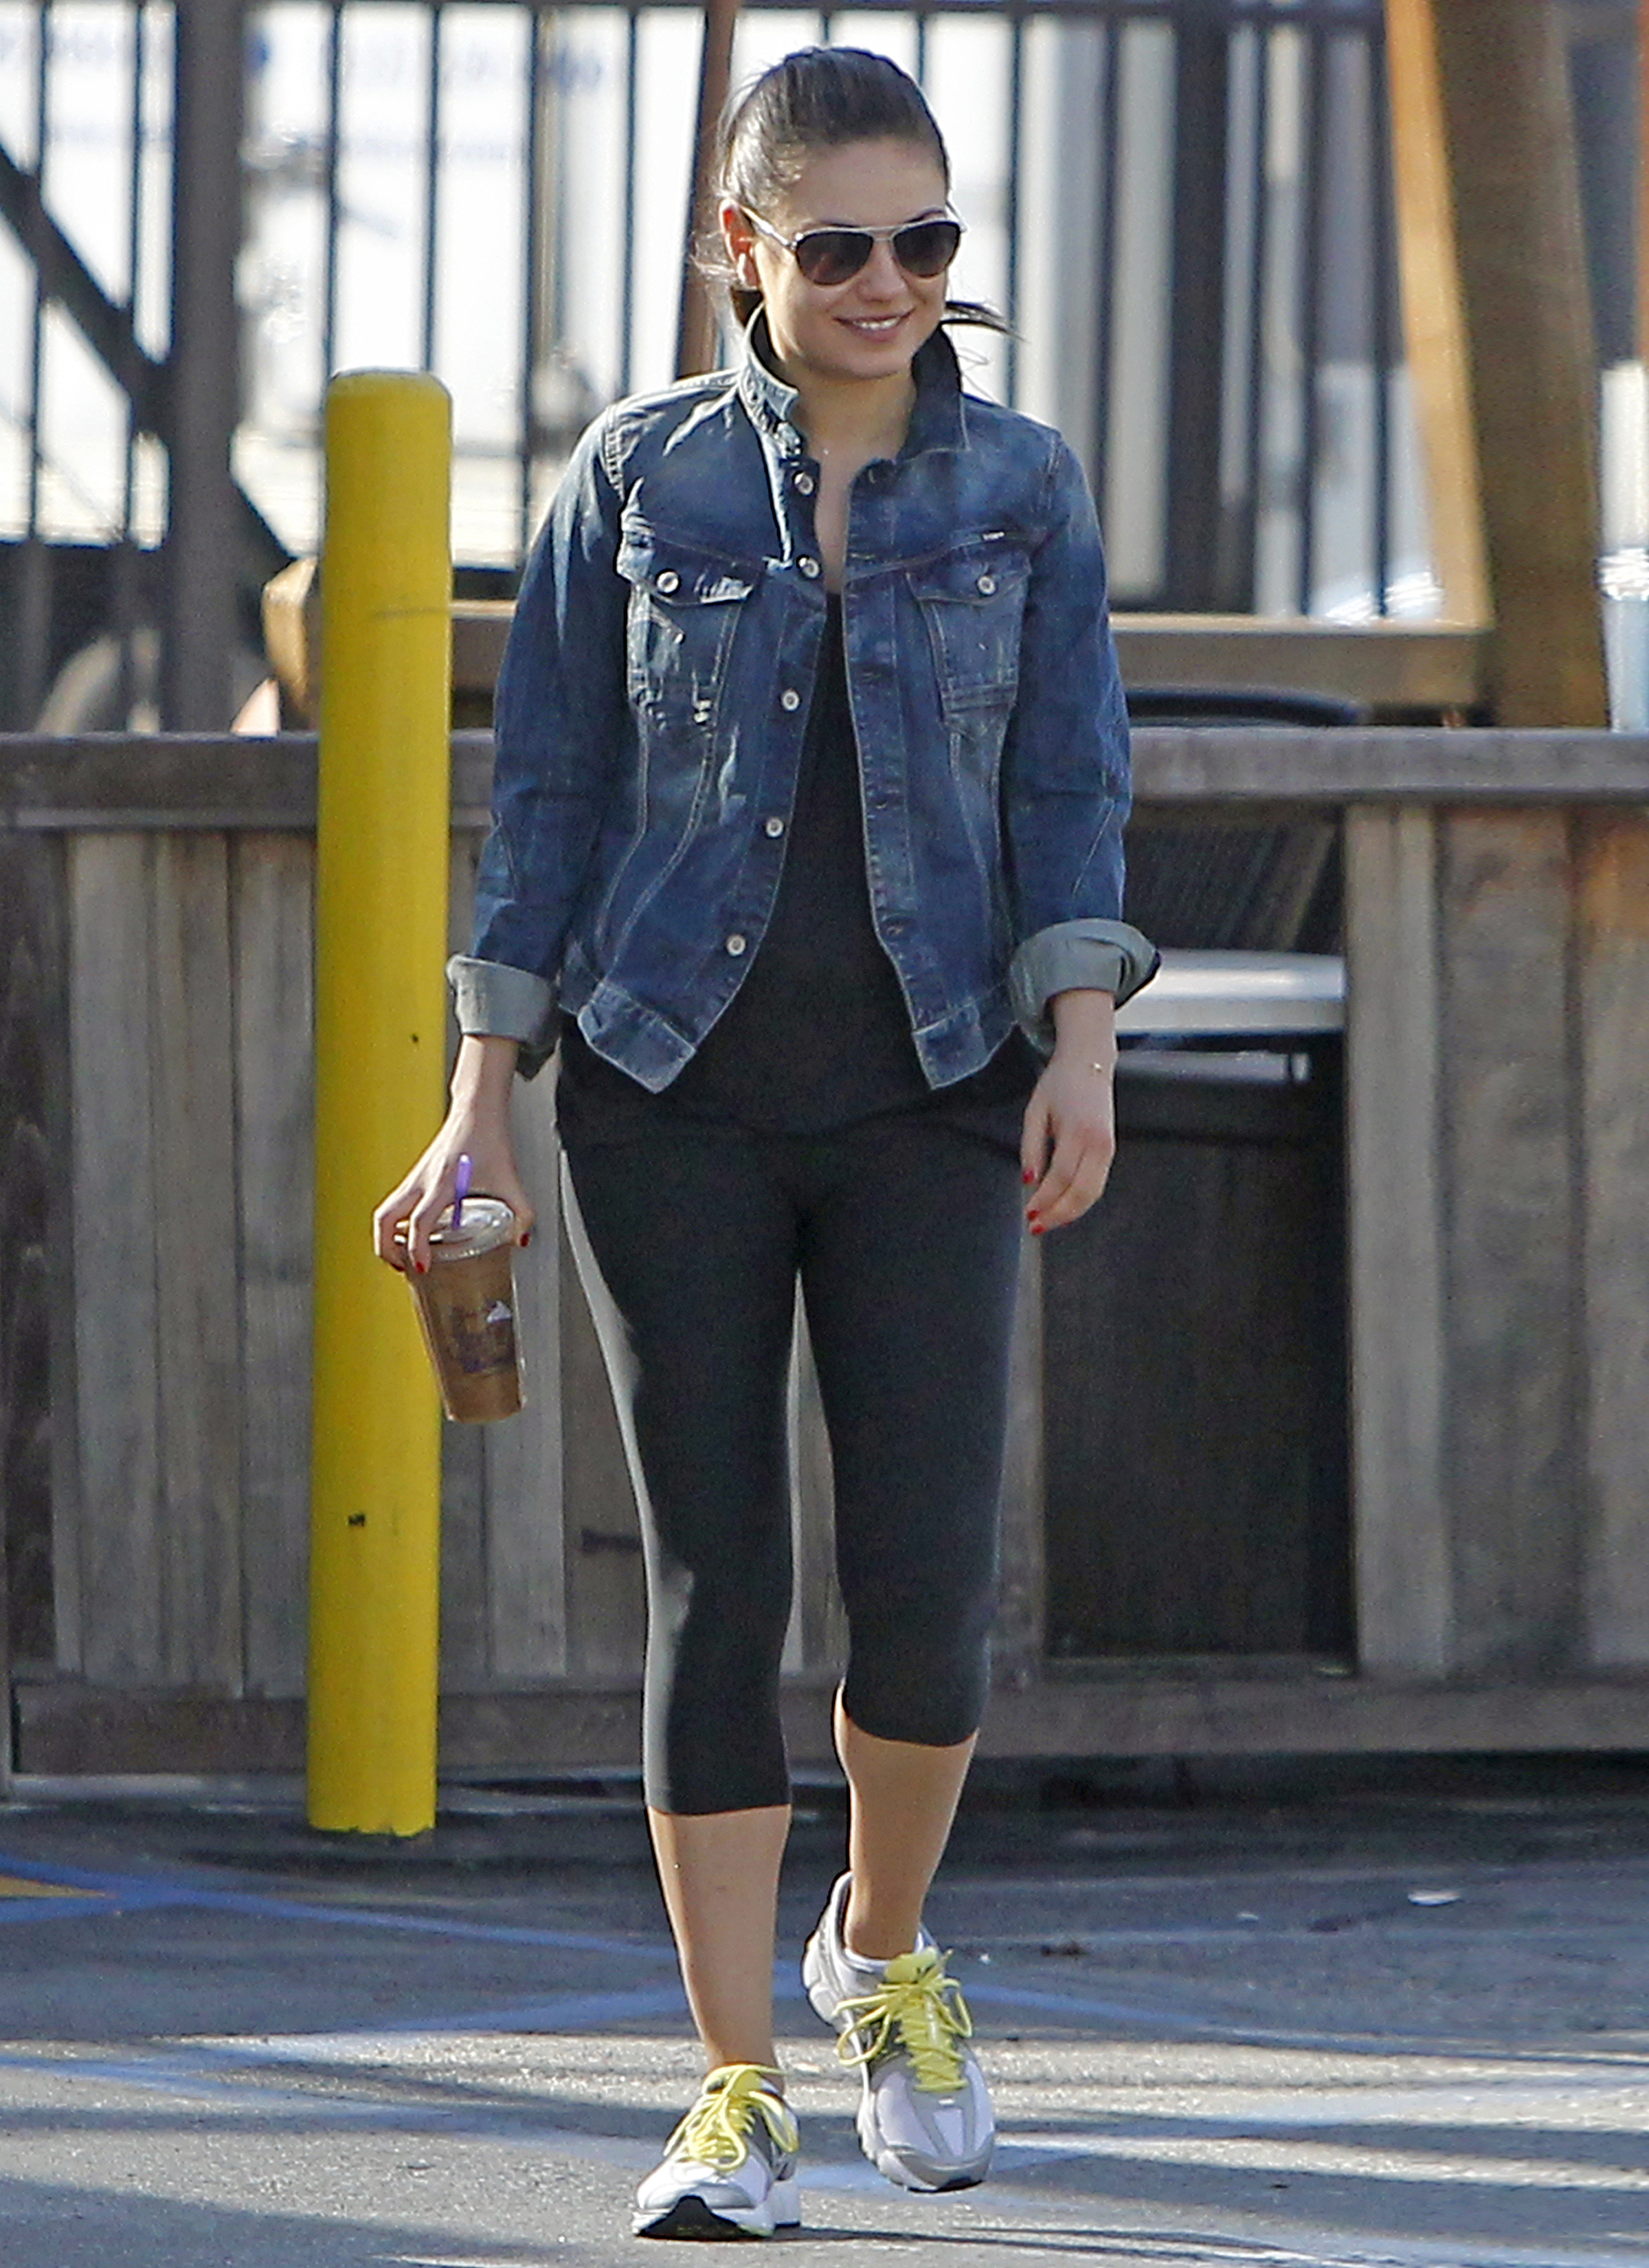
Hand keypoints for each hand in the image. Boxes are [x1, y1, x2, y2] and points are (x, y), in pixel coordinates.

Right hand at [372, 1035, 534, 1272]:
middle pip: (385, 1219)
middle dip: (386, 1248)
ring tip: (401, 1257)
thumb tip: (521, 1240)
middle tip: (401, 1267)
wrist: (476, 1110)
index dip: (417, 1248)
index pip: (419, 1221)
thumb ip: (522, 1212)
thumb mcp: (509, 1178)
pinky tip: (410, 1235)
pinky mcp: (414, 1176)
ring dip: (385, 1237)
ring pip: (385, 1211)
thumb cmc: (488, 1139)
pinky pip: (394, 1203)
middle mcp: (422, 1181)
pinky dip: (393, 1223)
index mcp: (443, 1183)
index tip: (421, 1268)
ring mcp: (414, 1178)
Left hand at [1020, 989, 1117, 1234]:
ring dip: (1071, 1212)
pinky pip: (1098, 1184)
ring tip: (1048, 1221)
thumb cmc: (1059, 1084)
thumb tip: (1029, 1180)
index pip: (1060, 1176)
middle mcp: (1098, 1143)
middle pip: (1081, 1191)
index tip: (1028, 1212)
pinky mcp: (1111, 1151)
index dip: (1044, 1198)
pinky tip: (1063, 1207)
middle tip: (1036, 1226)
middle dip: (1058, 1213)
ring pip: (1093, 1193)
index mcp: (1077, 1131)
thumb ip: (1031, 1147)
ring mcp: (1108, 1148)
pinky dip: (1081, 1201)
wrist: (1090, 1063)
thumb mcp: (1035, 1111)